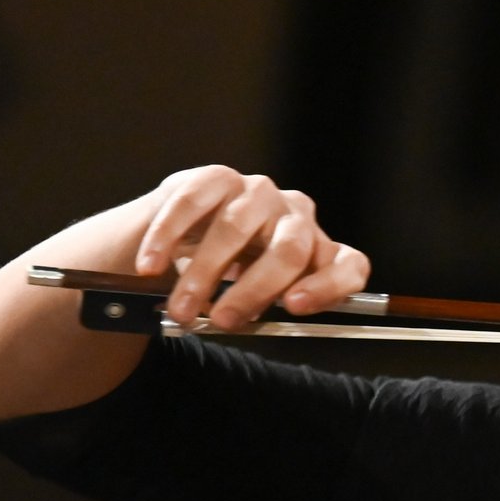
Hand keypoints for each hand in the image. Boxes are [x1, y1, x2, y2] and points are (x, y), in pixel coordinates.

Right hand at [133, 166, 369, 329]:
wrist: (179, 242)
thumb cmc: (225, 277)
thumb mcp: (250, 298)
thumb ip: (256, 311)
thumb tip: (236, 323)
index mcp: (318, 251)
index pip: (349, 266)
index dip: (330, 287)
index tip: (294, 307)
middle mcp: (296, 216)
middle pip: (291, 249)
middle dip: (252, 291)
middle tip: (219, 321)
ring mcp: (258, 192)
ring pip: (237, 229)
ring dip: (204, 275)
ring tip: (179, 308)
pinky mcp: (216, 177)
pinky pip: (192, 204)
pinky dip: (167, 239)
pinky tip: (150, 267)